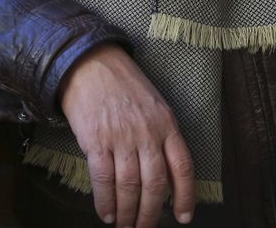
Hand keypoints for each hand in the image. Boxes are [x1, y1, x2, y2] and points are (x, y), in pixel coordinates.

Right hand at [59, 43, 195, 226]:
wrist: (90, 63)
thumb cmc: (123, 84)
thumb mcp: (154, 105)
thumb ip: (162, 136)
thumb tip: (165, 175)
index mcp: (167, 124)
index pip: (182, 167)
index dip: (185, 196)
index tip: (183, 217)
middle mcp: (147, 133)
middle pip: (155, 185)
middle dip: (150, 214)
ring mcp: (121, 137)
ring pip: (129, 187)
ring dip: (127, 213)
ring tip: (125, 225)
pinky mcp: (96, 141)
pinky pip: (103, 180)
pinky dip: (106, 202)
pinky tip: (107, 213)